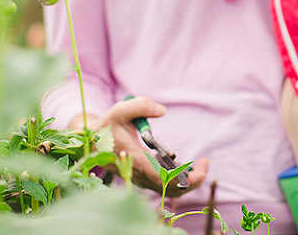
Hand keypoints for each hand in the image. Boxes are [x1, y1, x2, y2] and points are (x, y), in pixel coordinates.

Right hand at [69, 96, 207, 196]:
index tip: (201, 169)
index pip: (162, 178)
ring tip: (202, 164)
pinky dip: (179, 179)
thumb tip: (162, 110)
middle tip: (205, 163)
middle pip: (170, 189)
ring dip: (187, 181)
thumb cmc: (108, 126)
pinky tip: (188, 166)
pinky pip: (164, 186)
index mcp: (136, 160)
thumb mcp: (121, 110)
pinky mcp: (143, 178)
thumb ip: (141, 106)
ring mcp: (141, 179)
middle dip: (192, 181)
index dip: (184, 178)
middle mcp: (139, 175)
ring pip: (168, 190)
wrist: (92, 141)